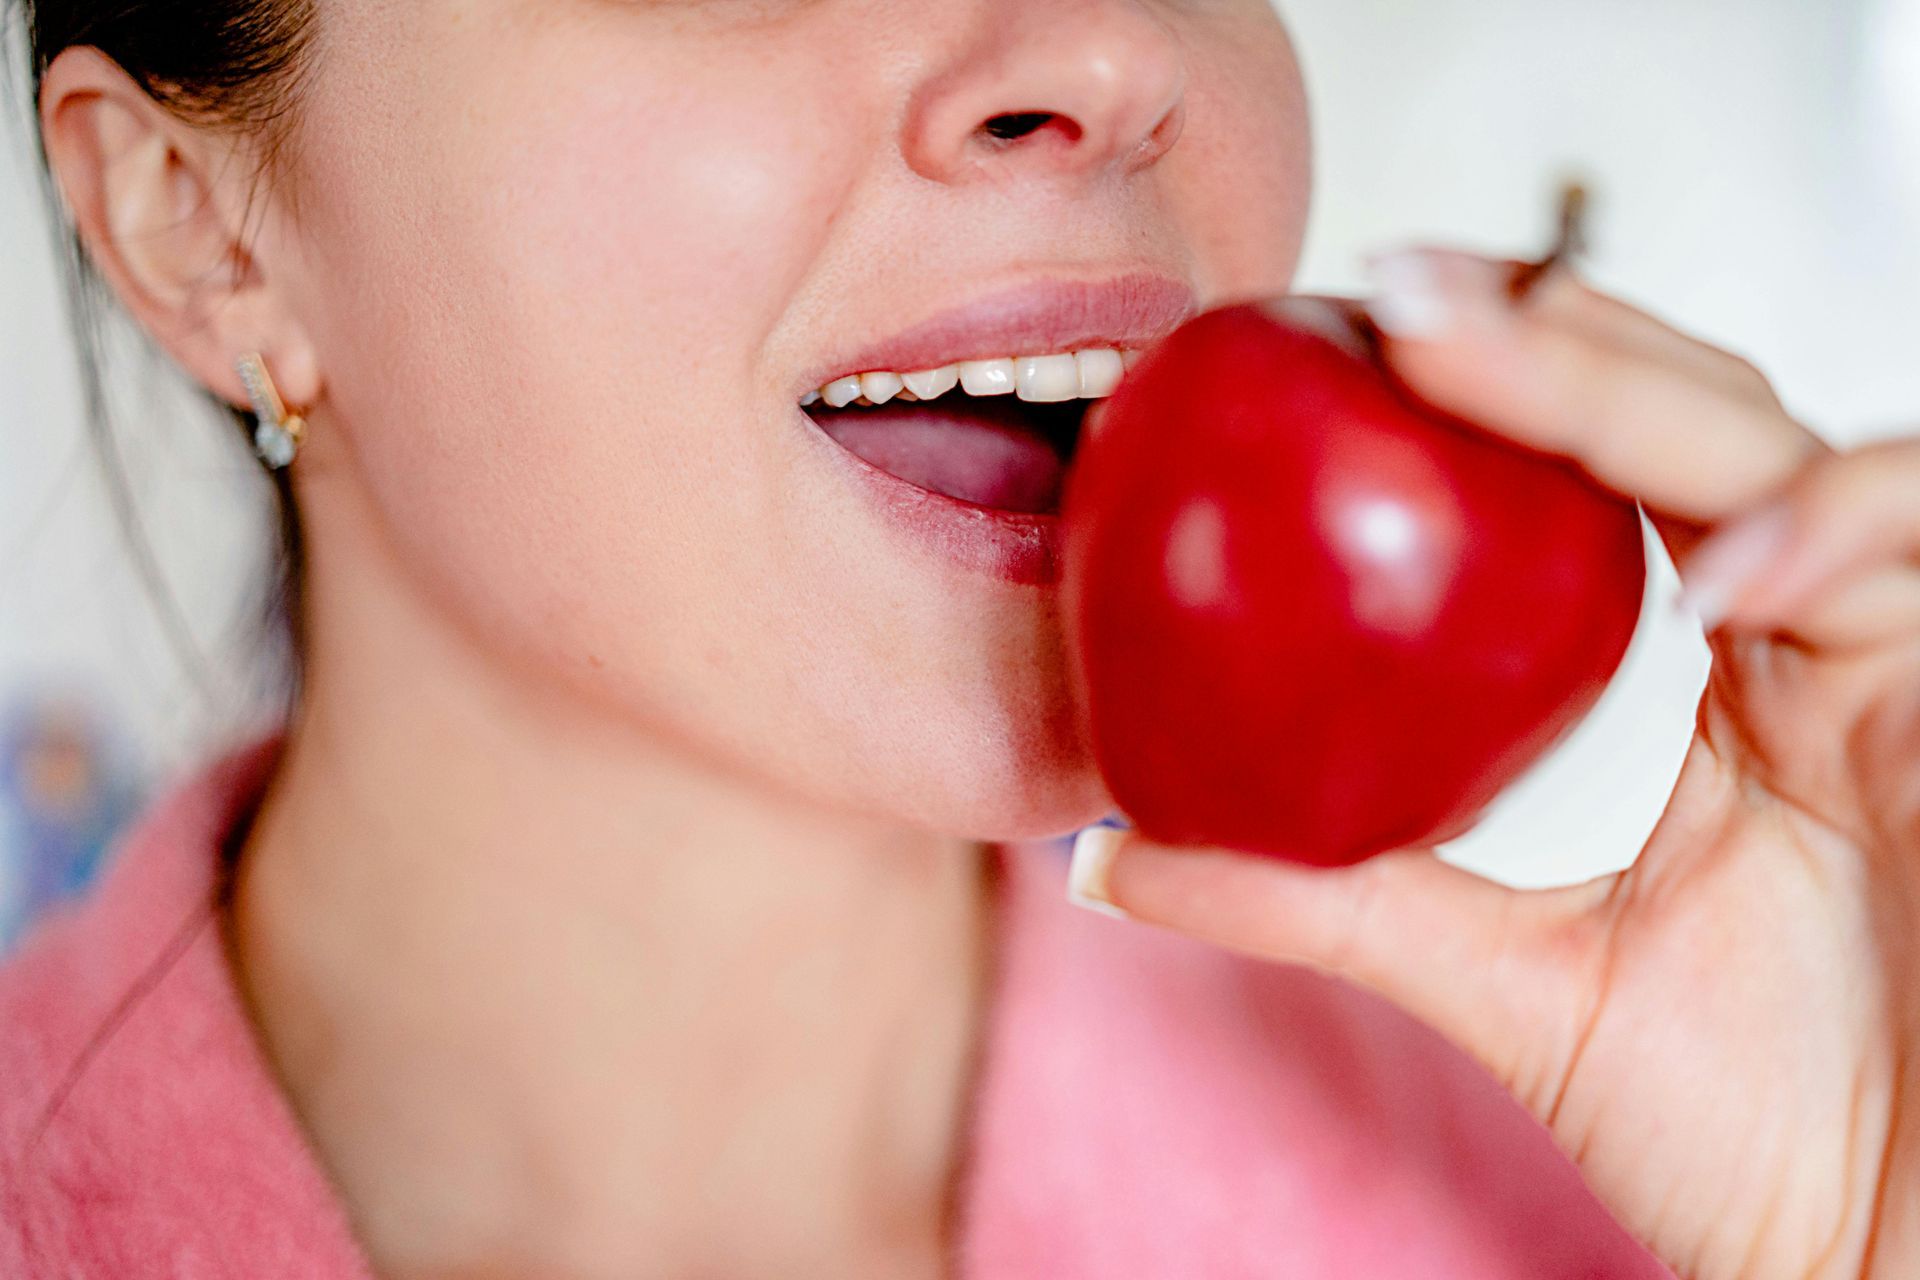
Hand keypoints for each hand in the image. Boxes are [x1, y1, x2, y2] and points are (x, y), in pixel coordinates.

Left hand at [1068, 248, 1919, 1279]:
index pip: (1608, 478)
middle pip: (1687, 424)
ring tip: (1481, 353)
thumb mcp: (1505, 985)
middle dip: (1552, 338)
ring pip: (1797, 445)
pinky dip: (1831, 533)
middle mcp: (1812, 637)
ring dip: (1647, 395)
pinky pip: (1918, 549)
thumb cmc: (1753, 1130)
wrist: (1893, 1254)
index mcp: (1717, 677)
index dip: (1501, 388)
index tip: (1343, 335)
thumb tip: (1109, 853)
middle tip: (1394, 289)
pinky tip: (1722, 568)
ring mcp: (1901, 650)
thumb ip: (1327, 899)